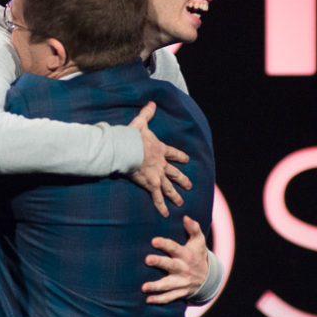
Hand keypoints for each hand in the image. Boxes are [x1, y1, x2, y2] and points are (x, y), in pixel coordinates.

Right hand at [127, 101, 190, 217]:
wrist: (128, 149)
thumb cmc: (133, 136)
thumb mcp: (141, 122)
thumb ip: (147, 113)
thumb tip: (152, 102)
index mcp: (160, 149)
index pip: (173, 154)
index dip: (180, 157)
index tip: (186, 160)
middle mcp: (161, 164)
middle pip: (174, 173)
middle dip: (182, 179)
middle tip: (189, 185)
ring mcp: (157, 175)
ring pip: (168, 187)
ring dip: (174, 195)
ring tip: (180, 202)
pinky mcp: (151, 184)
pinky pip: (157, 198)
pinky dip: (161, 206)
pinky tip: (165, 215)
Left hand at [142, 216, 208, 303]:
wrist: (209, 278)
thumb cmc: (198, 255)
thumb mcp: (199, 241)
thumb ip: (194, 228)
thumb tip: (185, 217)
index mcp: (186, 255)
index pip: (174, 248)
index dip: (165, 244)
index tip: (154, 240)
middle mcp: (183, 268)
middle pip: (170, 265)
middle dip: (159, 262)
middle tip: (147, 259)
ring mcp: (181, 282)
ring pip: (168, 285)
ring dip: (156, 286)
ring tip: (144, 287)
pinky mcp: (180, 292)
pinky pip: (170, 297)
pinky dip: (159, 300)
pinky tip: (148, 300)